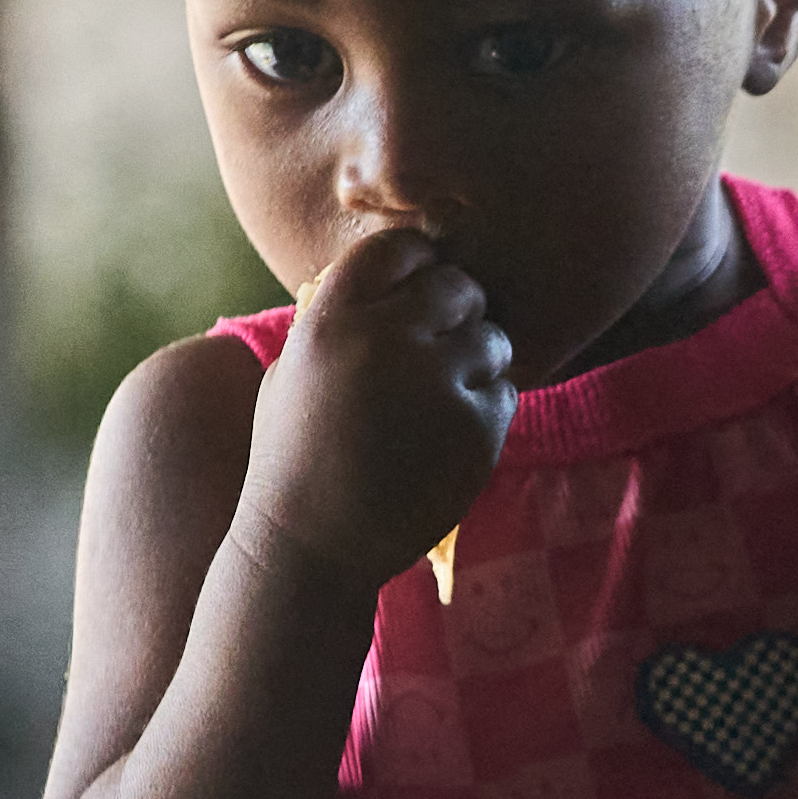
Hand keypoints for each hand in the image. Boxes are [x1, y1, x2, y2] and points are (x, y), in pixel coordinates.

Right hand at [237, 222, 512, 595]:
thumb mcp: (292, 372)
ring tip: (438, 405)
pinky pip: (504, 394)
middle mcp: (384, 341)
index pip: (399, 248)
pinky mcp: (475, 429)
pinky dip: (485, 413)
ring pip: (492, 340)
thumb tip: (395, 278)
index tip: (417, 292)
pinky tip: (445, 443)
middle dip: (456, 314)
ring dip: (477, 364)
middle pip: (458, 287)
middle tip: (439, 352)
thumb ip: (339, 318)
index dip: (416, 267)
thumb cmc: (293, 459)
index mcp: (331, 319)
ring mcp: (436, 384)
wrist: (310, 550)